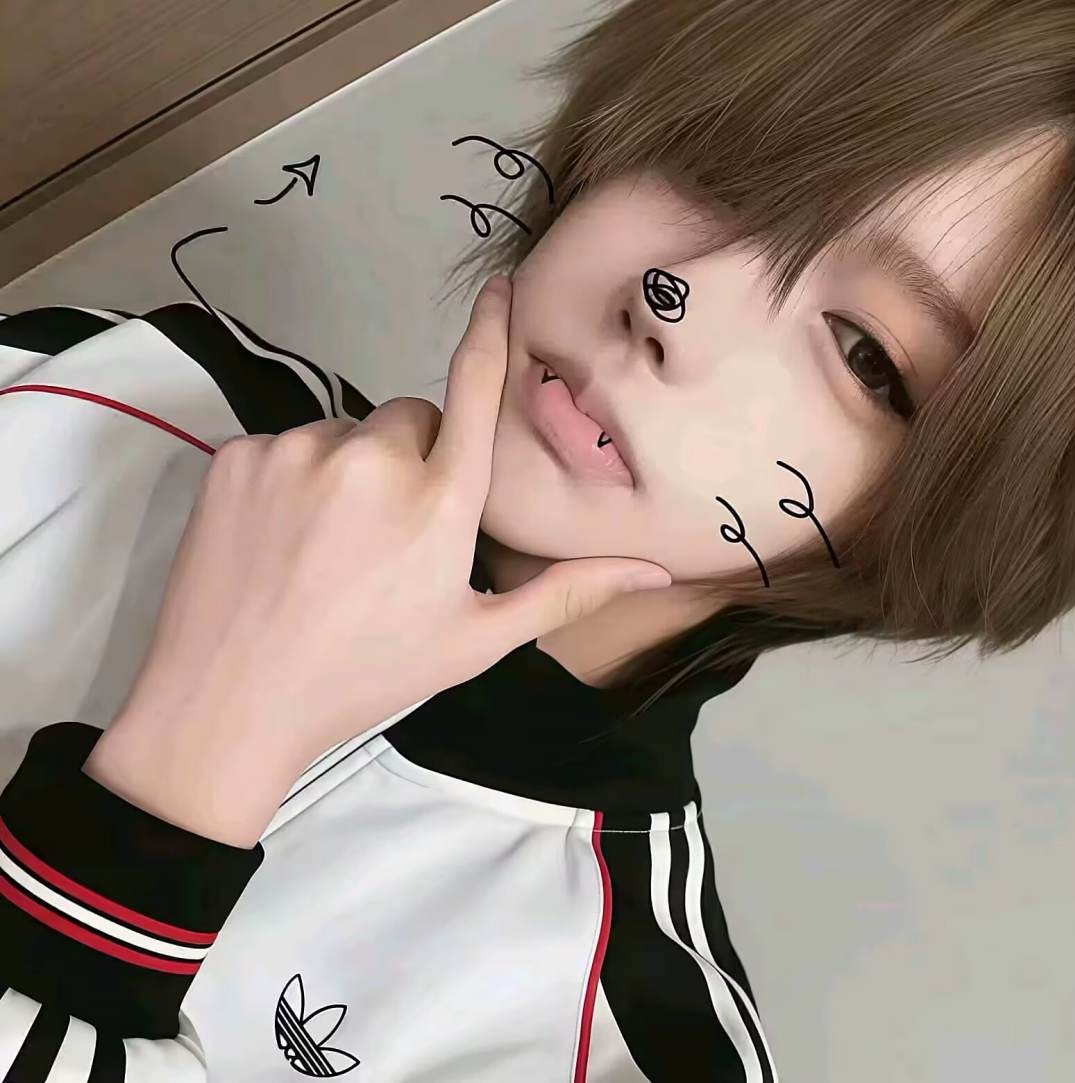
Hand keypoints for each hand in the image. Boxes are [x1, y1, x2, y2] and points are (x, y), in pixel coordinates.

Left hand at [86, 275, 670, 845]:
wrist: (229, 703)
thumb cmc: (366, 675)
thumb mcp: (474, 640)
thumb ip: (566, 592)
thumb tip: (659, 571)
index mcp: (439, 501)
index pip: (474, 389)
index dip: (489, 333)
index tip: (498, 289)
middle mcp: (371, 458)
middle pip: (407, 420)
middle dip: (411, 459)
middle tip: (389, 536)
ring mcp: (295, 451)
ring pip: (344, 434)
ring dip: (350, 471)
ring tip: (329, 546)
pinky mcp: (237, 455)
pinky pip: (286, 446)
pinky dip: (293, 480)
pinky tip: (281, 539)